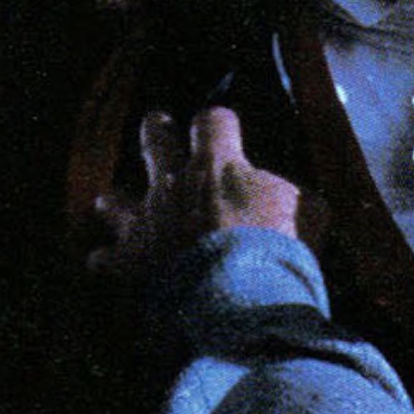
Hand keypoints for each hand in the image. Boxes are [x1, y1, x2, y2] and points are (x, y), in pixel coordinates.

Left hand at [89, 107, 310, 277]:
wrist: (240, 294)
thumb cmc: (279, 247)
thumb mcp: (307, 211)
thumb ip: (292, 196)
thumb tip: (295, 198)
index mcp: (218, 164)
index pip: (214, 120)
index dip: (220, 123)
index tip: (225, 128)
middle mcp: (174, 184)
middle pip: (155, 139)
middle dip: (157, 132)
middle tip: (158, 127)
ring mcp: (147, 221)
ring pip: (114, 198)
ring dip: (116, 201)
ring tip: (112, 200)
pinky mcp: (131, 260)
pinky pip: (105, 258)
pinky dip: (110, 259)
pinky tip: (106, 261)